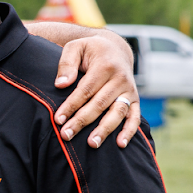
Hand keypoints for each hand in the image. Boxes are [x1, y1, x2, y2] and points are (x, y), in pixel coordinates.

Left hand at [53, 33, 139, 148]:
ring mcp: (129, 90)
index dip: (71, 105)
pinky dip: (129, 131)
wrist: (115, 50)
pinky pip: (135, 116)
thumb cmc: (89, 51)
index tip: (58, 119)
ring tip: (92, 144)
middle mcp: (120, 79)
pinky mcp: (135, 99)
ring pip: (117, 112)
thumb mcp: (75, 48)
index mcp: (105, 66)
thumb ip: (66, 63)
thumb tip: (61, 84)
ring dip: (105, 129)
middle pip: (100, 104)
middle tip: (66, 135)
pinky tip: (120, 144)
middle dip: (82, 121)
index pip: (86, 90)